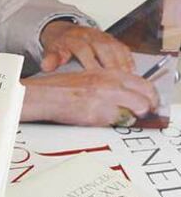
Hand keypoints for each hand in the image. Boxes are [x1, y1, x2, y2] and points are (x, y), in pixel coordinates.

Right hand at [20, 69, 158, 125]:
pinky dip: (113, 123)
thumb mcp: (91, 77)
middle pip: (145, 98)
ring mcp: (104, 99)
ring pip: (134, 112)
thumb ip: (111, 84)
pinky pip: (116, 122)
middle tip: (142, 114)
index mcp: (108, 73)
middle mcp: (109, 83)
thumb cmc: (63, 87)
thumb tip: (130, 95)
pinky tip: (102, 119)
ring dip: (131, 116)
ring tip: (118, 116)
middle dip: (146, 108)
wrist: (46, 94)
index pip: (142, 83)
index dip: (149, 96)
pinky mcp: (97, 114)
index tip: (149, 103)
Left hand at [40, 21, 133, 72]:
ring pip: (115, 48)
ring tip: (125, 81)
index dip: (89, 63)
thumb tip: (46, 66)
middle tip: (114, 83)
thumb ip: (50, 58)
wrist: (64, 31)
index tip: (93, 77)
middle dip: (109, 65)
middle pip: (103, 47)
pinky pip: (123, 48)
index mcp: (72, 38)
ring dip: (121, 64)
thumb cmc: (60, 45)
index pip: (82, 48)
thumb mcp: (51, 51)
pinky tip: (131, 74)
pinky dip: (128, 61)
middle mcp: (88, 34)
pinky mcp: (111, 39)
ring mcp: (101, 36)